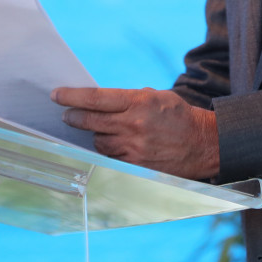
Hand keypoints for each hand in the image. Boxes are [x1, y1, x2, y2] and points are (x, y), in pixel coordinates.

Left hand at [51, 86, 219, 180]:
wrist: (204, 143)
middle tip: (66, 115)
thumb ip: (128, 99)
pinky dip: (108, 151)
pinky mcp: (136, 166)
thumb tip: (99, 102)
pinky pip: (111, 158)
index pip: (96, 98)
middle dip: (74, 117)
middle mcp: (134, 124)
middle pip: (91, 121)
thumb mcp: (156, 97)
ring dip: (94, 136)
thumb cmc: (178, 116)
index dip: (72, 96)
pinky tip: (112, 145)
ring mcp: (134, 148)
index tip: (56, 95)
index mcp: (139, 102)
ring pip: (99, 142)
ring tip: (97, 131)